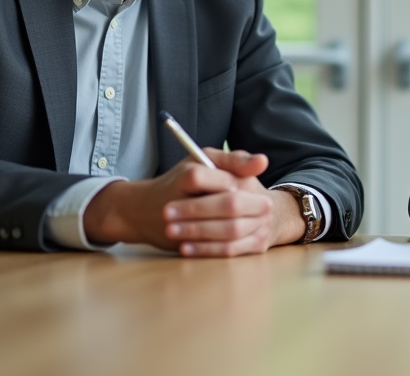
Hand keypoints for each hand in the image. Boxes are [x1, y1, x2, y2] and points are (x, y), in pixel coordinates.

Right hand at [84, 148, 283, 256]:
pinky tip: (241, 239)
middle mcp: (185, 199)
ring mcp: (182, 225)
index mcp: (192, 175)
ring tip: (257, 223)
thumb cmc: (180, 182)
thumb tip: (263, 161)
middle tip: (266, 208)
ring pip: (226, 230)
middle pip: (231, 206)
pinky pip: (214, 249)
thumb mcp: (203, 161)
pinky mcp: (182, 244)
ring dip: (248, 227)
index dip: (247, 188)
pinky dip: (233, 244)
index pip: (230, 182)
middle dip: (253, 208)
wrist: (142, 210)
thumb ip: (233, 160)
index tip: (256, 188)